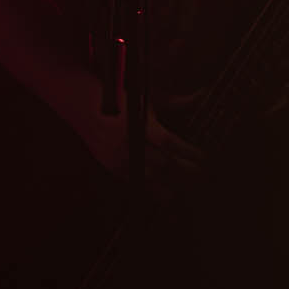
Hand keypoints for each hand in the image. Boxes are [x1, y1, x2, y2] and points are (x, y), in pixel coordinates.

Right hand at [82, 98, 201, 192]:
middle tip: (205, 175)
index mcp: (137, 124)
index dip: (189, 153)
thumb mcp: (145, 96)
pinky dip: (156, 191)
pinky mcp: (113, 169)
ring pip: (152, 180)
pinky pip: (138, 185)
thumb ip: (174, 101)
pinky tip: (171, 193)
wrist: (82, 107)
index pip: (169, 143)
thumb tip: (200, 96)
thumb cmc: (118, 99)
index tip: (205, 157)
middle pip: (164, 165)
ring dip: (174, 185)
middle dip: (187, 172)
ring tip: (193, 188)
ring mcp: (119, 159)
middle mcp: (128, 144)